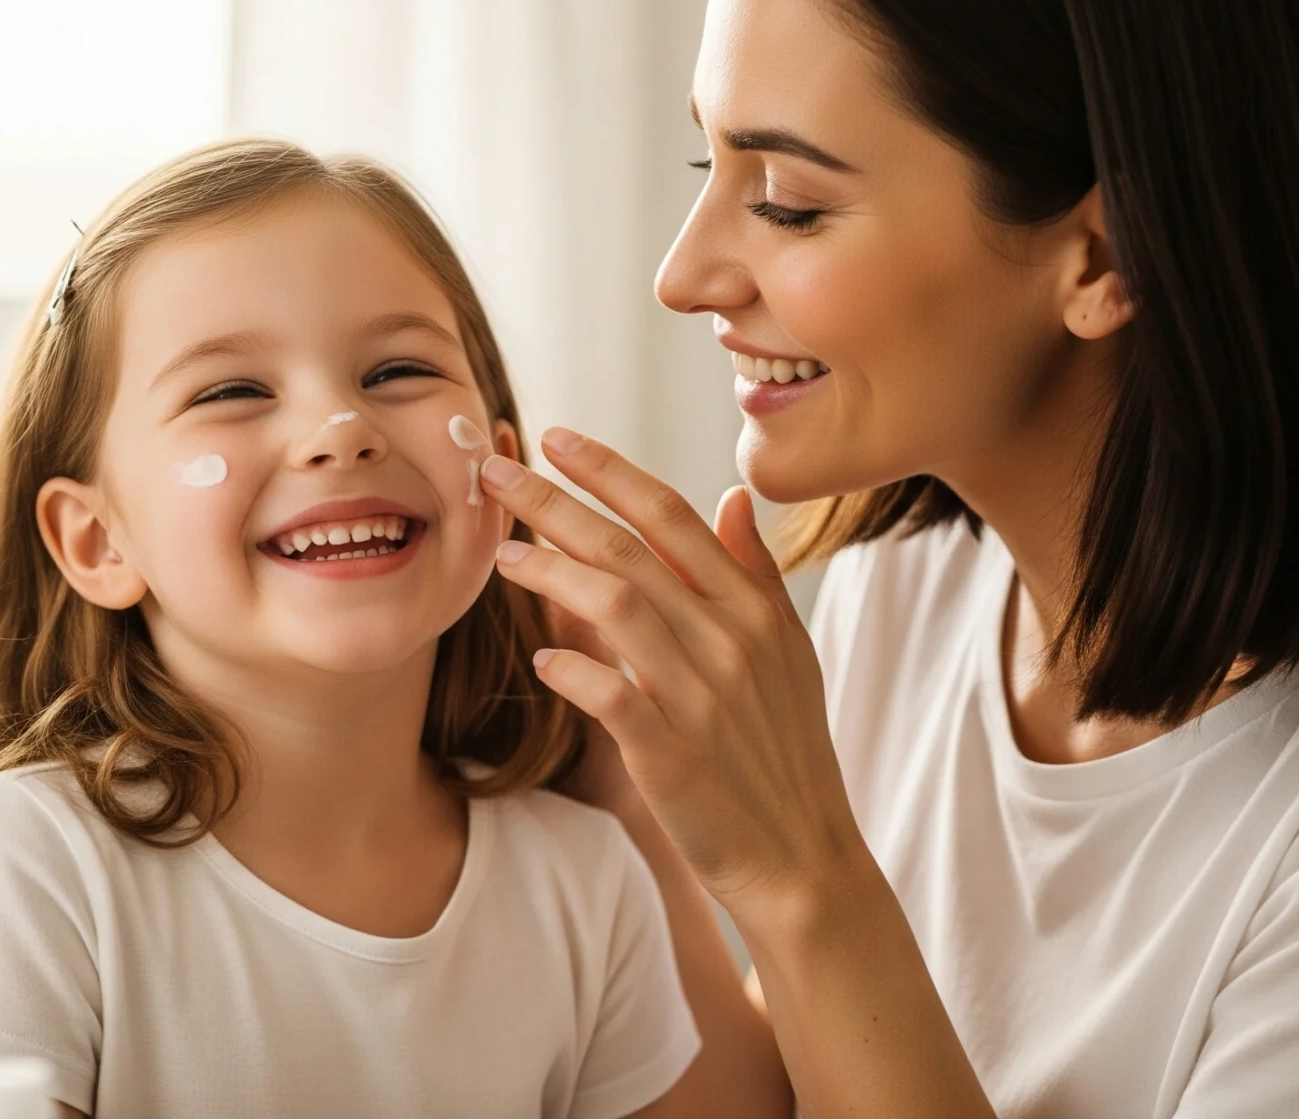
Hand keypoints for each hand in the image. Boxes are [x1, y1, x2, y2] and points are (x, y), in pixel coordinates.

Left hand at [482, 429, 866, 919]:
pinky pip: (614, 696)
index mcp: (752, 609)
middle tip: (496, 471)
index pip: (671, 516)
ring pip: (616, 606)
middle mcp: (729, 640)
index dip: (610, 471)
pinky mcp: (674, 756)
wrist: (803, 860)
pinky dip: (576, 669)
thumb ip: (754, 572)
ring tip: (501, 555)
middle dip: (556, 502)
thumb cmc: (784, 752)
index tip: (556, 439)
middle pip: (630, 548)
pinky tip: (541, 657)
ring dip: (551, 574)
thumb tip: (730, 496)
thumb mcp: (789, 652)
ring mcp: (702, 697)